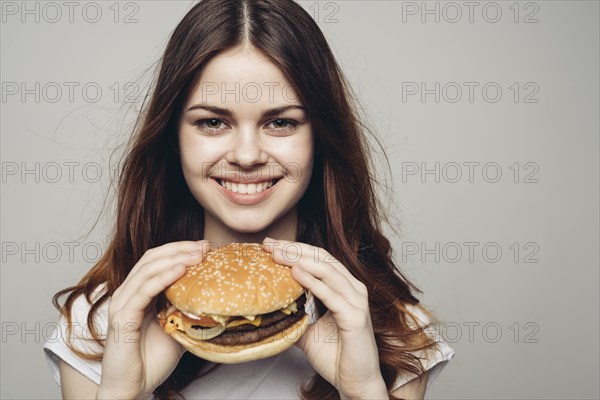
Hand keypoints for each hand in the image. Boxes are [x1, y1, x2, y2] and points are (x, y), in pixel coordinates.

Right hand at [97, 240, 210, 398]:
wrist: (134, 387)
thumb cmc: (153, 360)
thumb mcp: (177, 327)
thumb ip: (187, 309)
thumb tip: (214, 295)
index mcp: (138, 292)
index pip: (157, 259)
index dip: (180, 249)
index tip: (205, 247)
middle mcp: (127, 293)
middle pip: (152, 258)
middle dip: (180, 249)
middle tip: (205, 247)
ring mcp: (122, 303)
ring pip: (147, 269)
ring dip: (175, 258)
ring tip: (198, 255)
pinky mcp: (121, 317)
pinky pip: (143, 291)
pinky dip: (163, 277)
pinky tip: (181, 270)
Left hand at [263, 238, 387, 398]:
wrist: (355, 383)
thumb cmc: (336, 357)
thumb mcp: (307, 331)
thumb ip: (294, 316)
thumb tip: (268, 310)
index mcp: (345, 288)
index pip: (319, 259)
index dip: (295, 249)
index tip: (269, 246)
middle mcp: (354, 289)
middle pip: (322, 258)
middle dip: (294, 249)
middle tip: (268, 245)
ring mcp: (356, 302)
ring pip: (327, 270)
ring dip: (299, 259)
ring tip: (277, 255)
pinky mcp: (355, 317)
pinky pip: (330, 294)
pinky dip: (312, 281)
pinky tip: (294, 273)